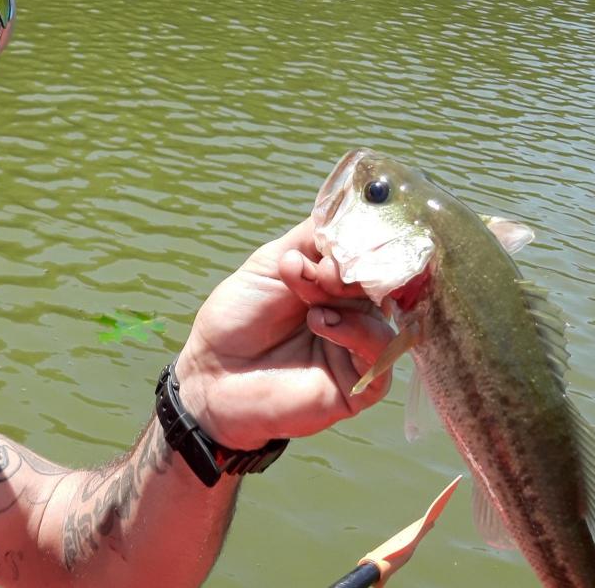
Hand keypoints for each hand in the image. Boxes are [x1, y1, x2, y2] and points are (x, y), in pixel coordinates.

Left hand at [176, 217, 394, 449]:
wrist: (211, 374)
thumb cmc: (238, 317)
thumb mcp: (272, 263)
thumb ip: (313, 238)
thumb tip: (356, 210)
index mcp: (337, 280)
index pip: (369, 251)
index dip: (360, 238)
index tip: (335, 234)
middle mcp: (355, 309)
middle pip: (380, 277)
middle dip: (351, 267)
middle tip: (319, 269)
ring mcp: (360, 345)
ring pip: (383, 311)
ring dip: (346, 296)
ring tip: (310, 301)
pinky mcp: (362, 383)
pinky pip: (381, 352)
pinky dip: (356, 331)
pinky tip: (321, 322)